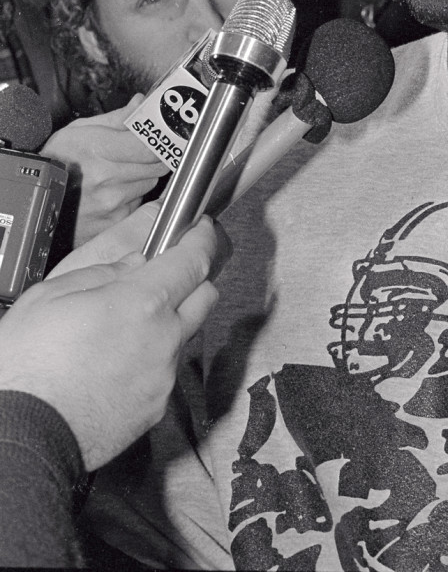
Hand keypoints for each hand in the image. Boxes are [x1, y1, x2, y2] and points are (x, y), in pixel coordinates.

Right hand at [0, 213, 222, 470]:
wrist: (21, 436)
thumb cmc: (26, 367)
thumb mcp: (51, 297)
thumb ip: (104, 272)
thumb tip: (135, 264)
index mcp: (142, 303)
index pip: (196, 258)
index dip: (203, 238)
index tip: (201, 230)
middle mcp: (165, 338)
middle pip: (206, 295)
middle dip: (194, 278)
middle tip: (167, 276)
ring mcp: (164, 376)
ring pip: (186, 335)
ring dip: (170, 322)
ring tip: (127, 328)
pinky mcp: (156, 407)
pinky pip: (167, 372)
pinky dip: (153, 360)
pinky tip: (118, 364)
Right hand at [42, 97, 163, 246]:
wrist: (33, 200)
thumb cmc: (55, 163)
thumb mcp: (78, 130)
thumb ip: (117, 118)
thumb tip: (141, 103)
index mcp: (99, 151)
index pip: (150, 145)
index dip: (162, 138)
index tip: (166, 133)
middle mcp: (107, 179)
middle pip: (157, 164)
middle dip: (154, 155)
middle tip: (143, 150)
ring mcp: (112, 203)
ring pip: (151, 182)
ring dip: (144, 175)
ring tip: (122, 170)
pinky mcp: (115, 220)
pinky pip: (139, 201)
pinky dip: (134, 193)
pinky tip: (115, 189)